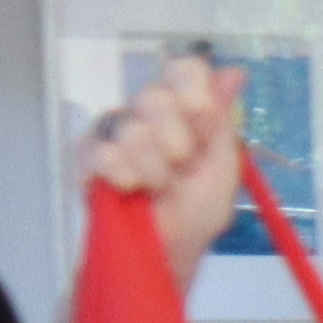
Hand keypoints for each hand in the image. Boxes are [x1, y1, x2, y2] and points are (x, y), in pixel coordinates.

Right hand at [80, 53, 247, 288]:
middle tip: (181, 168)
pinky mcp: (87, 157)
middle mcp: (147, 111)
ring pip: (130, 130)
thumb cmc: (197, 211)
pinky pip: (101, 153)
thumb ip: (223, 121)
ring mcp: (114, 131)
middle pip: (154, 97)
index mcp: (185, 108)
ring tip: (157, 188)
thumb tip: (235, 71)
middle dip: (177, 143)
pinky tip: (129, 189)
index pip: (184, 70)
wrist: (167, 252)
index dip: (194, 95)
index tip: (203, 125)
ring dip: (153, 170)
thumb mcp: (223, 169)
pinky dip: (122, 177)